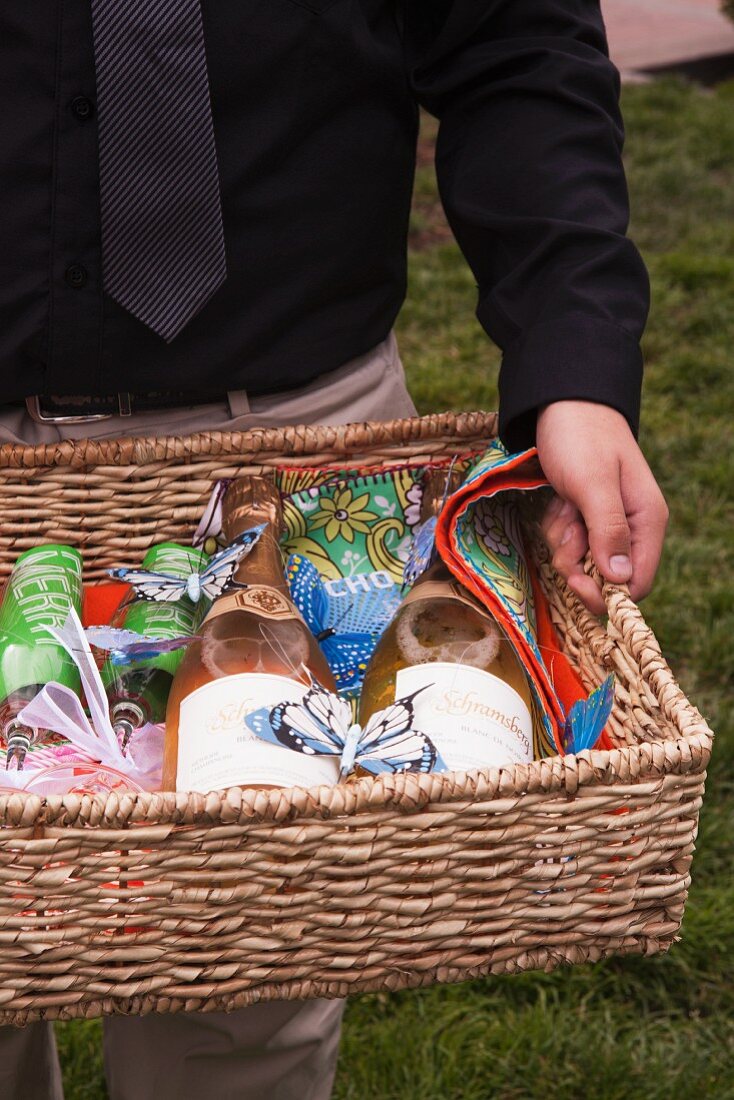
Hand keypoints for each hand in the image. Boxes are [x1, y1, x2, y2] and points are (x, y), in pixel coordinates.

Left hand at [536, 401, 668, 614]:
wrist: (560, 402)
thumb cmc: (581, 437)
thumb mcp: (593, 483)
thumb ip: (608, 530)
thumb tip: (620, 580)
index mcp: (647, 520)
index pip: (637, 583)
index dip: (607, 593)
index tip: (575, 584)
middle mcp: (631, 527)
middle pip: (603, 577)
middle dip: (576, 561)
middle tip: (563, 531)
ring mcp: (605, 523)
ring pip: (581, 561)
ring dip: (563, 540)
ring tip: (561, 506)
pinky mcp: (583, 517)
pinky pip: (567, 542)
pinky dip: (557, 526)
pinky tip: (557, 501)